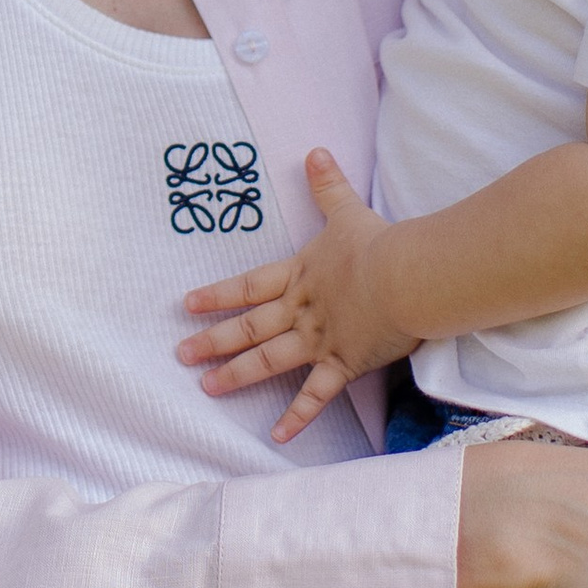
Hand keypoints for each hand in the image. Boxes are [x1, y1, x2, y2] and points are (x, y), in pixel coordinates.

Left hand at [178, 149, 423, 440]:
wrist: (405, 277)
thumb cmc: (379, 244)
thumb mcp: (347, 211)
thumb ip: (328, 185)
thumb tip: (314, 151)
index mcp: (298, 275)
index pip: (248, 286)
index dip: (217, 295)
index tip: (187, 305)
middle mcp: (300, 309)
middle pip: (249, 327)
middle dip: (213, 341)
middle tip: (181, 354)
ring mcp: (319, 339)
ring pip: (269, 360)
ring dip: (238, 374)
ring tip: (208, 388)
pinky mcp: (344, 363)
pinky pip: (316, 395)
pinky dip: (297, 416)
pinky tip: (276, 436)